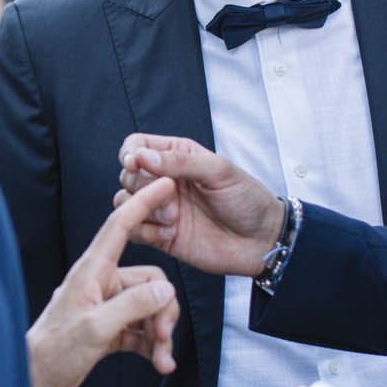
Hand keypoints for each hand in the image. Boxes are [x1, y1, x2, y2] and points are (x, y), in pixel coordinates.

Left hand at [28, 178, 180, 386]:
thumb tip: (165, 290)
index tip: (164, 184)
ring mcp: (105, 307)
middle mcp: (99, 284)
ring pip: (149, 307)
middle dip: (164, 310)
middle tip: (163, 338)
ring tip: (162, 359)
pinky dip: (153, 345)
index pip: (120, 227)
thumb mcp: (95, 329)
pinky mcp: (109, 329)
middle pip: (150, 281)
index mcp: (91, 272)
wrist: (33, 384)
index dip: (143, 203)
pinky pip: (142, 329)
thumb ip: (133, 306)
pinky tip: (159, 363)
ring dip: (160, 333)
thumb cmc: (52, 354)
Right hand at [113, 134, 282, 276]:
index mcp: (178, 157)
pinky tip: (169, 234)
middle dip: (142, 185)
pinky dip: (145, 231)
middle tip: (170, 195)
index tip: (135, 164)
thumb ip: (181, 161)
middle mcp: (165, 181)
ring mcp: (161, 209)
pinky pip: (134, 230)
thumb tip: (142, 156)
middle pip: (128, 175)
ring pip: (124, 202)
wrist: (261, 241)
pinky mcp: (160, 235)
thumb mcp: (219, 171)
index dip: (130, 153)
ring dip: (143, 209)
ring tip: (173, 218)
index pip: (137, 145)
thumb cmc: (247, 200)